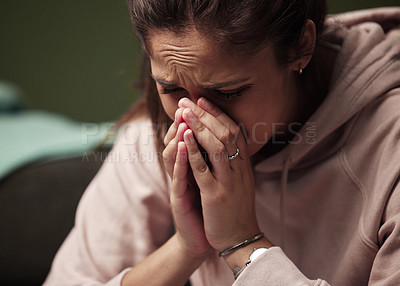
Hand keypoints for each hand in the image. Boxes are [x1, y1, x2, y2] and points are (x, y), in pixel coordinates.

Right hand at [162, 108, 209, 258]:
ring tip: (183, 119)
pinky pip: (178, 176)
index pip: (188, 138)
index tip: (198, 100)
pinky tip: (182, 146)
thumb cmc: (211, 206)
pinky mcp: (179, 198)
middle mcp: (182, 172)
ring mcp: (179, 184)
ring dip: (178, 136)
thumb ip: (211, 159)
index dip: (192, 120)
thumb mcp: (212, 178)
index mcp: (192, 166)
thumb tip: (221, 137)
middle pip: (177, 142)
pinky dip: (180, 160)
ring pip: (173, 155)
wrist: (209, 236)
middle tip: (185, 103)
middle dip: (182, 122)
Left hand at [178, 97, 260, 251]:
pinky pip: (203, 168)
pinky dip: (194, 150)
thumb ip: (234, 163)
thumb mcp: (240, 183)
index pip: (234, 132)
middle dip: (207, 114)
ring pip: (216, 146)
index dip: (219, 114)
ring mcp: (228, 182)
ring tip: (185, 111)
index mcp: (244, 166)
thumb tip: (226, 144)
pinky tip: (184, 136)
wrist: (240, 240)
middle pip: (226, 133)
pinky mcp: (215, 195)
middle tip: (190, 99)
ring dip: (200, 126)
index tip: (204, 100)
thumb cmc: (237, 211)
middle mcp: (239, 170)